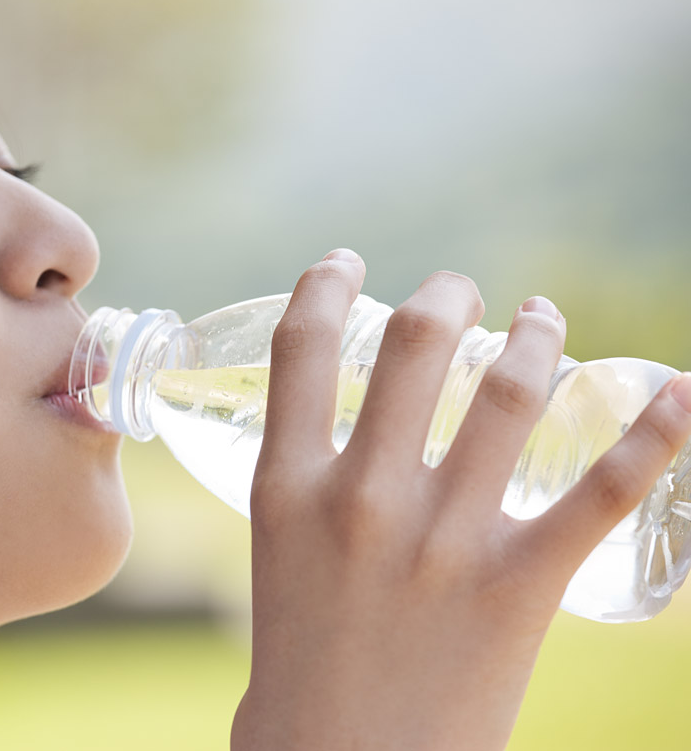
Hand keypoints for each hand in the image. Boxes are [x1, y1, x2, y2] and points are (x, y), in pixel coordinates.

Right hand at [230, 249, 690, 750]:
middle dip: (444, 296)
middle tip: (462, 295)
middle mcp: (362, 497)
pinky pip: (601, 494)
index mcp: (287, 487)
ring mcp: (443, 540)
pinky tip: (681, 390)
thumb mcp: (278, 555)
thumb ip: (308, 488)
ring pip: (507, 393)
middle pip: (412, 346)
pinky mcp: (518, 587)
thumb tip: (348, 428)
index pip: (300, 349)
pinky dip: (653, 433)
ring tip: (541, 318)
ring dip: (534, 336)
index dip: (325, 285)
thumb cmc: (302, 665)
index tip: (348, 263)